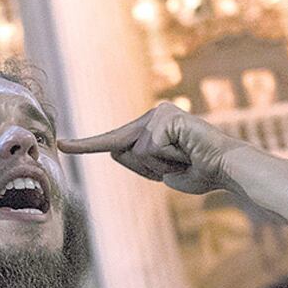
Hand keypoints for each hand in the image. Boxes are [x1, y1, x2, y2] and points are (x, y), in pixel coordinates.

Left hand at [57, 102, 248, 193]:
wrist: (227, 170)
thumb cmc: (200, 173)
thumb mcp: (161, 173)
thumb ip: (139, 163)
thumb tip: (116, 149)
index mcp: (149, 128)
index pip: (112, 140)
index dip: (84, 145)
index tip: (60, 144)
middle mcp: (152, 115)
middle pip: (120, 150)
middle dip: (144, 168)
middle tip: (178, 165)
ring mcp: (158, 114)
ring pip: (135, 153)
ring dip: (159, 166)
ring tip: (184, 159)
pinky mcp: (165, 118)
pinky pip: (149, 149)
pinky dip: (167, 159)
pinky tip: (187, 153)